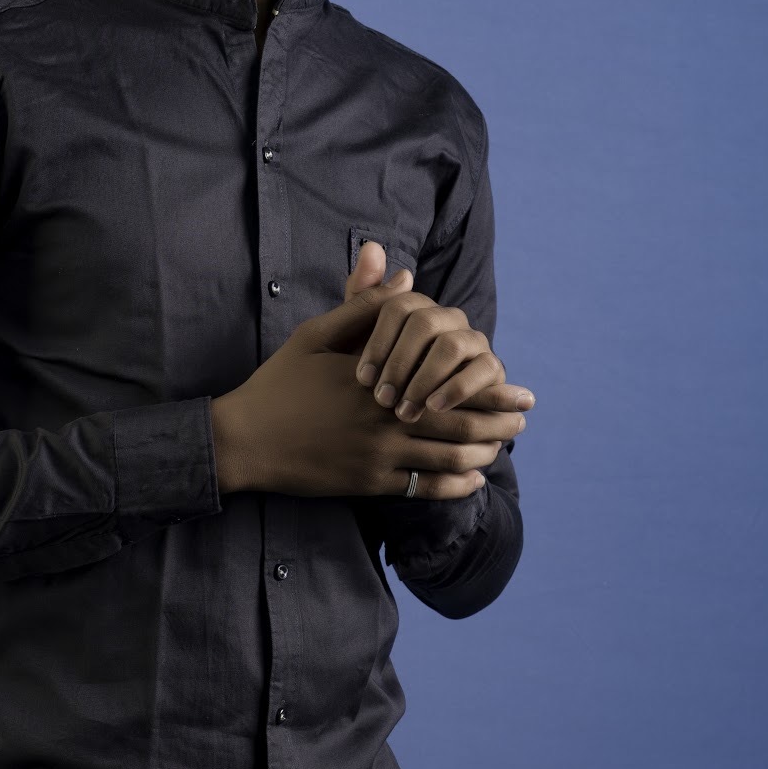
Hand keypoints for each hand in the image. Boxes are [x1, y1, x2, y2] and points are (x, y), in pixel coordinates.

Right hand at [209, 274, 525, 501]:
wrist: (245, 439)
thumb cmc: (279, 382)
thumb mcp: (315, 335)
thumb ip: (363, 307)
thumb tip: (405, 278)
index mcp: (379, 379)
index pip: (448, 383)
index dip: (488, 389)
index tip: (517, 388)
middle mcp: (385, 420)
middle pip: (459, 426)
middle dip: (499, 425)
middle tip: (522, 420)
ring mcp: (378, 456)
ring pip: (447, 461)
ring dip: (481, 456)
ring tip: (500, 448)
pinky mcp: (367, 484)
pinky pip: (422, 490)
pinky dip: (453, 487)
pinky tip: (470, 481)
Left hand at [345, 239, 534, 424]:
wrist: (411, 420)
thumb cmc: (381, 381)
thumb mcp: (358, 345)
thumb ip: (362, 299)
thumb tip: (373, 246)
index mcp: (415, 307)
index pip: (396, 305)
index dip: (377, 342)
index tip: (361, 379)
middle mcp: (447, 317)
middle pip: (424, 323)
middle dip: (400, 363)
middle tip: (381, 399)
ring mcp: (473, 340)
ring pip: (451, 346)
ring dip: (424, 379)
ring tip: (404, 410)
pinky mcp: (492, 367)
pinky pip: (482, 369)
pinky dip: (457, 389)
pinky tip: (433, 408)